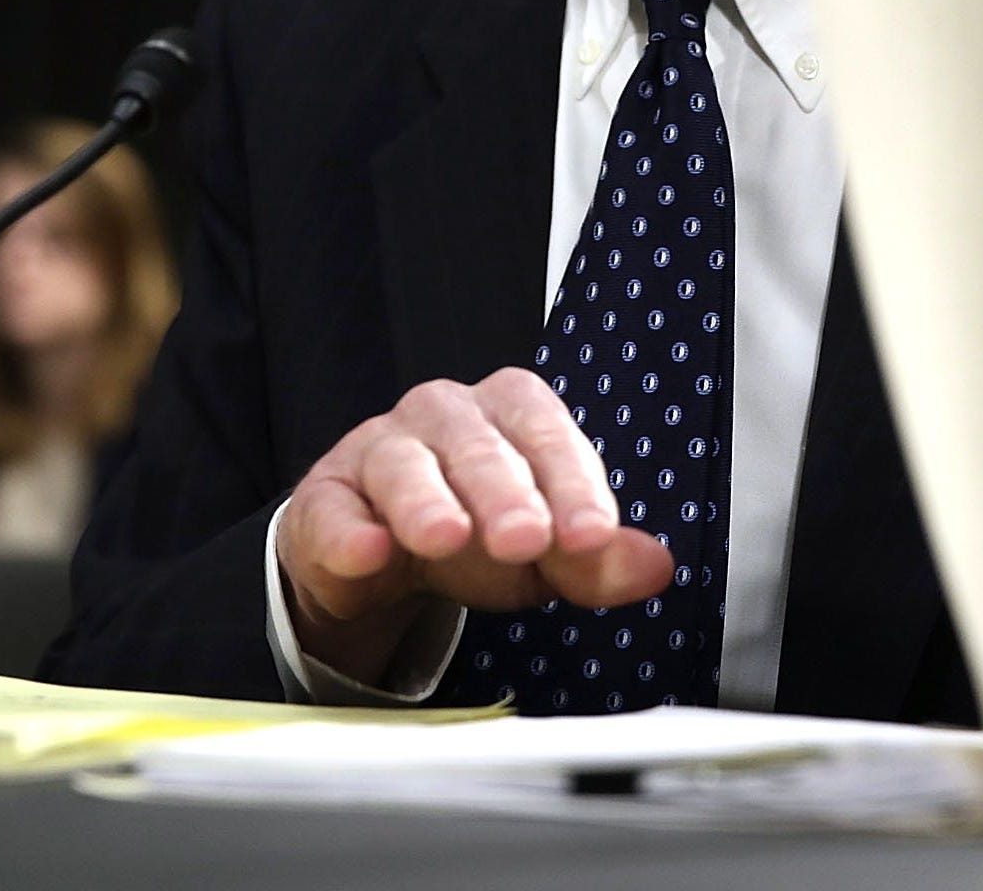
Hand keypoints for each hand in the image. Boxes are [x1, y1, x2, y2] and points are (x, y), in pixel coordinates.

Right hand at [275, 368, 672, 685]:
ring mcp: (377, 451)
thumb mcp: (545, 554)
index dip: (571, 481)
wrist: (381, 558)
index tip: (592, 534)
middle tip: (526, 539)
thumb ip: (596, 560)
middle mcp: (442, 417)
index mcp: (507, 415)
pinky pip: (331, 509)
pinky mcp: (324, 499)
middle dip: (505, 491)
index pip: (544, 430)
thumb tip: (658, 567)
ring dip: (426, 502)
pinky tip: (368, 552)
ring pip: (401, 464)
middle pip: (476, 443)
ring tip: (446, 538)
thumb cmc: (477, 536)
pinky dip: (348, 532)